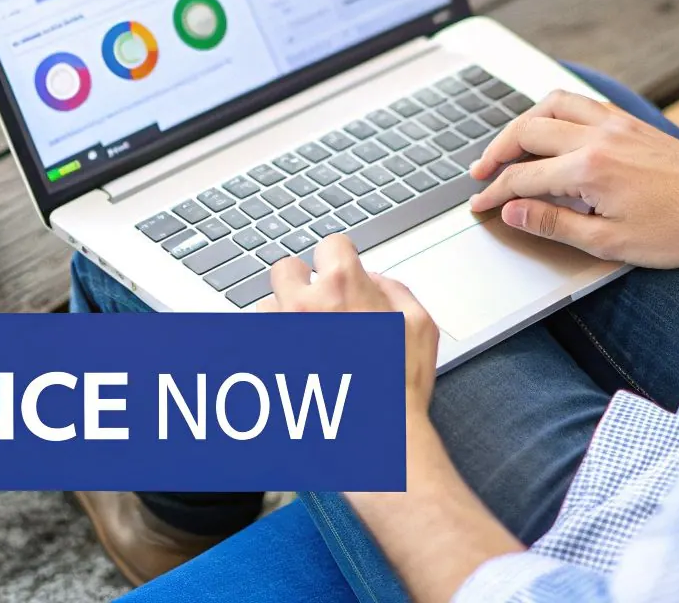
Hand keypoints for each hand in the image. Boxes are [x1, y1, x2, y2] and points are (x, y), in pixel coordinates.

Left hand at [264, 234, 438, 412]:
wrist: (374, 433)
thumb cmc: (398, 385)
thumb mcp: (419, 325)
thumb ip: (394, 289)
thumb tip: (373, 281)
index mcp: (344, 286)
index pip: (330, 244)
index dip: (339, 259)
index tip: (340, 272)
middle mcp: (305, 303)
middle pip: (285, 268)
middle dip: (301, 282)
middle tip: (317, 303)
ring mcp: (280, 332)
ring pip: (267, 307)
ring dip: (284, 317)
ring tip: (307, 341)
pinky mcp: (265, 360)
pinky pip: (258, 341)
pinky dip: (273, 347)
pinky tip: (294, 363)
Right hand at [466, 90, 678, 266]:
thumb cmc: (676, 229)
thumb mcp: (608, 242)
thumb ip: (554, 224)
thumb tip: (513, 212)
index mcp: (588, 170)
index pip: (522, 177)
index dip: (494, 193)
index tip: (479, 205)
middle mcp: (597, 137)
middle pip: (526, 131)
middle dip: (495, 153)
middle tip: (480, 174)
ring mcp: (614, 123)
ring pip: (551, 104)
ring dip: (521, 122)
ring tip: (507, 145)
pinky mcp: (629, 121)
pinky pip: (579, 101)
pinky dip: (554, 109)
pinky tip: (551, 126)